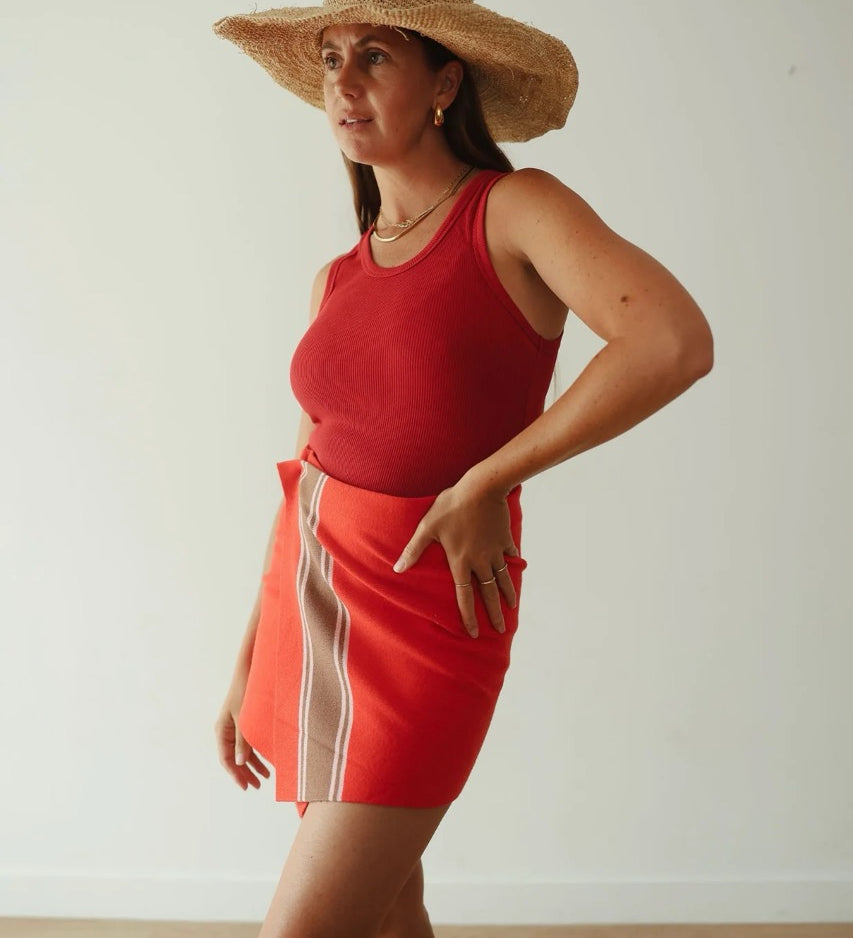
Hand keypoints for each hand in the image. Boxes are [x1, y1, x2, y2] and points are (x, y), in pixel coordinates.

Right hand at [214, 676, 269, 790]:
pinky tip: (267, 763)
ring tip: (265, 778)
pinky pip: (249, 743)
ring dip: (253, 765)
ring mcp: (236, 727)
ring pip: (243, 752)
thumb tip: (240, 762)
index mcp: (222, 730)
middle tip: (256, 786)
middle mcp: (227, 730)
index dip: (236, 774)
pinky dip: (257, 754)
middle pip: (234, 758)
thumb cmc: (246, 692)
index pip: (226, 759)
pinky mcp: (246, 722)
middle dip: (245, 773)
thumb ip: (243, 740)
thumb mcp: (245, 718)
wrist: (250, 670)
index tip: (246, 786)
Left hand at [393, 477, 518, 637]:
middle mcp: (480, 561)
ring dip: (507, 593)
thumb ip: (413, 550)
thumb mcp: (427, 527)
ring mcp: (495, 550)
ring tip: (511, 606)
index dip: (469, 616)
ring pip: (502, 578)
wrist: (481, 488)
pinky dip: (512, 563)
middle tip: (501, 629)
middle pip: (488, 593)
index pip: (464, 596)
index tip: (474, 632)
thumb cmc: (451, 506)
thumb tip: (397, 568)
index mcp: (460, 562)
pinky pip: (509, 555)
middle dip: (495, 614)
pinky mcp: (505, 538)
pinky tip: (515, 567)